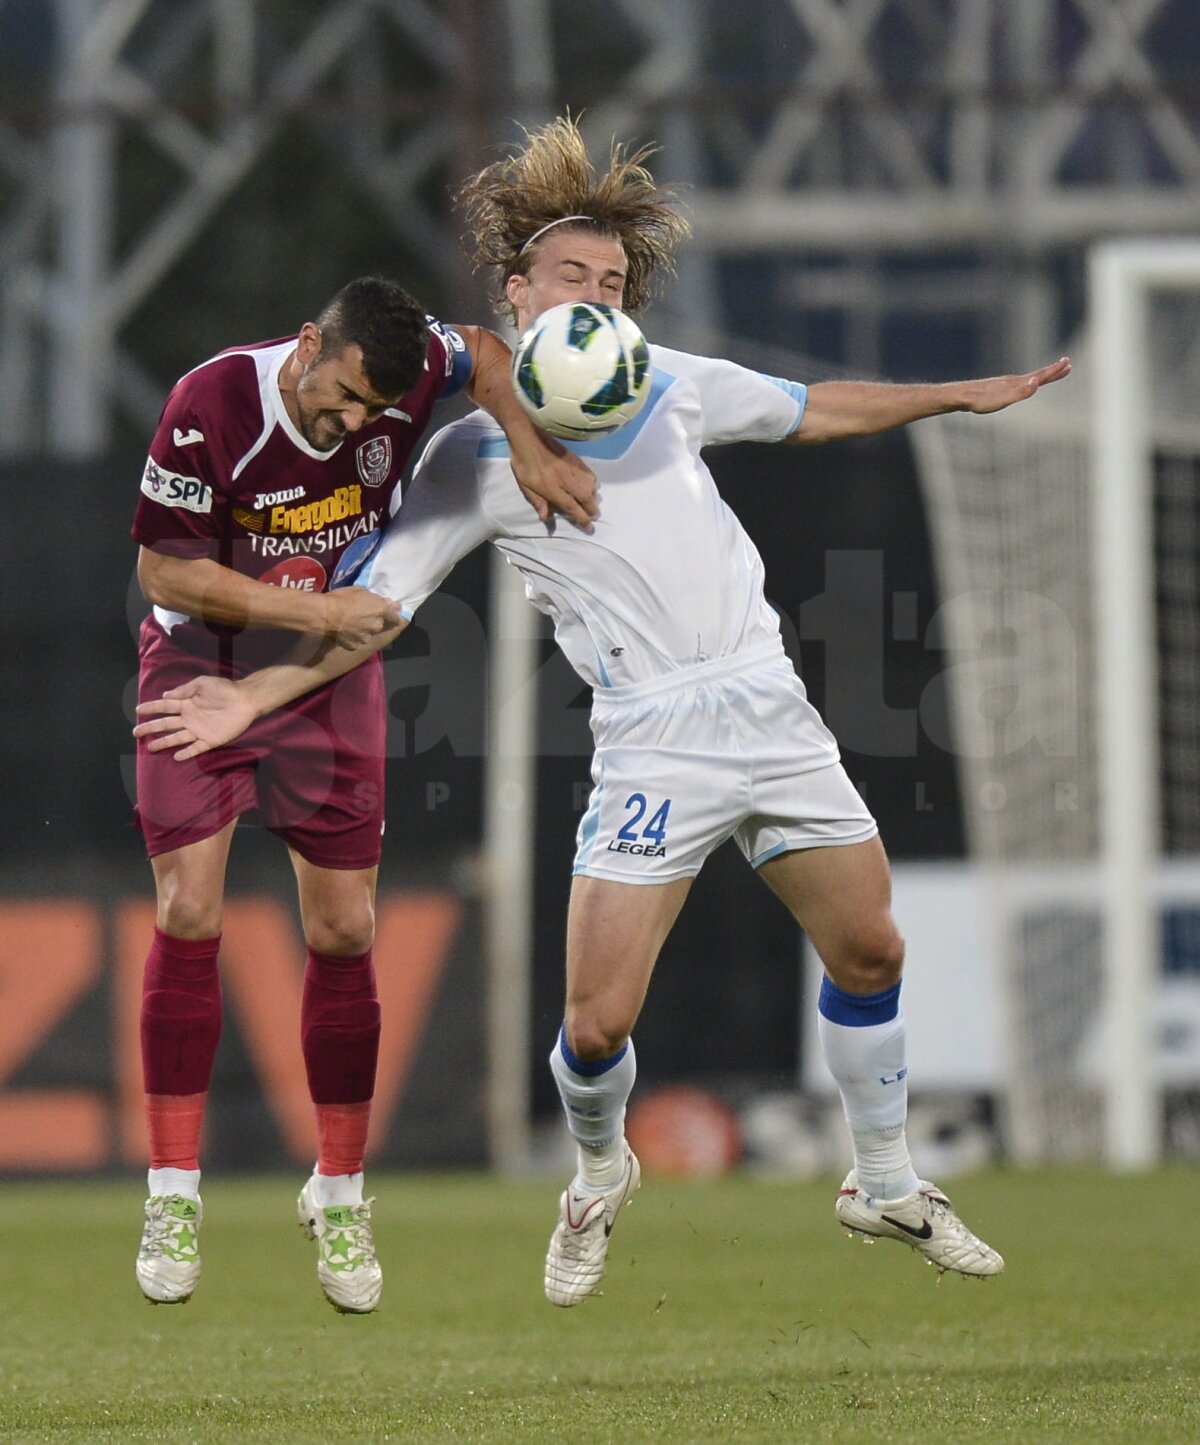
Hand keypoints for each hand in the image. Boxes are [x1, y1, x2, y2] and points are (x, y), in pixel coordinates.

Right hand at [133, 677, 257, 759]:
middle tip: (136, 733)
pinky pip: (196, 748)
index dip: (151, 708)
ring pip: (177, 738)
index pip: (164, 706)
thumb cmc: (225, 689)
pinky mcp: (211, 740)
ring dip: (163, 743)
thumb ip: (184, 690)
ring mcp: (199, 730)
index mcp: (187, 703)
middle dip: (151, 728)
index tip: (138, 710)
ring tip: (150, 747)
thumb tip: (165, 695)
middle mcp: (190, 718)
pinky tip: (176, 756)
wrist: (246, 700)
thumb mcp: (202, 684)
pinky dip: (187, 753)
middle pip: (166, 724)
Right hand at [320, 587, 401, 648]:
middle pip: (380, 625)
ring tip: (350, 625)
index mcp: (381, 611)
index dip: (393, 614)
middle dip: (374, 621)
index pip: (395, 617)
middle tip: (362, 615)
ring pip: (368, 634)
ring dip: (363, 631)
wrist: (324, 614)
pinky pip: (355, 641)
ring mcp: (366, 638)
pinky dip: (352, 638)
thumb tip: (389, 603)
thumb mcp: (360, 591)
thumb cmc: (341, 598)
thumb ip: (377, 599)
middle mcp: (376, 626)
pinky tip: (344, 632)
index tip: (390, 611)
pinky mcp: (354, 646)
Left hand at [509, 431, 597, 528]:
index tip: (589, 528)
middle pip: (586, 498)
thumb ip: (537, 501)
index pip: (572, 507)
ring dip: (593, 496)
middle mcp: (566, 480)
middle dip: (592, 509)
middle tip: (593, 516)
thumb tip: (545, 518)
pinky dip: (592, 482)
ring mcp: (572, 468)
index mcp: (552, 488)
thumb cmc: (523, 463)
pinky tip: (589, 484)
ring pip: (591, 485)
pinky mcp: (575, 459)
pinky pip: (589, 473)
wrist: (528, 436)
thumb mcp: (525, 485)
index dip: (582, 519)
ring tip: (591, 501)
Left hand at [961, 356, 1071, 413]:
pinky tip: (1023, 385)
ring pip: (1027, 379)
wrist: (960, 396)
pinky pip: (1016, 384)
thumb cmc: (981, 401)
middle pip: (1036, 375)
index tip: (1067, 363)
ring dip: (1040, 376)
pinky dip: (1026, 382)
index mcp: (1017, 383)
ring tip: (1049, 374)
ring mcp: (1004, 384)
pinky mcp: (996, 389)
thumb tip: (1036, 382)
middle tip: (1067, 364)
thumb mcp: (1002, 399)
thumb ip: (1020, 392)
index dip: (1054, 371)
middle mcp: (1012, 381)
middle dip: (1052, 371)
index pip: (1040, 376)